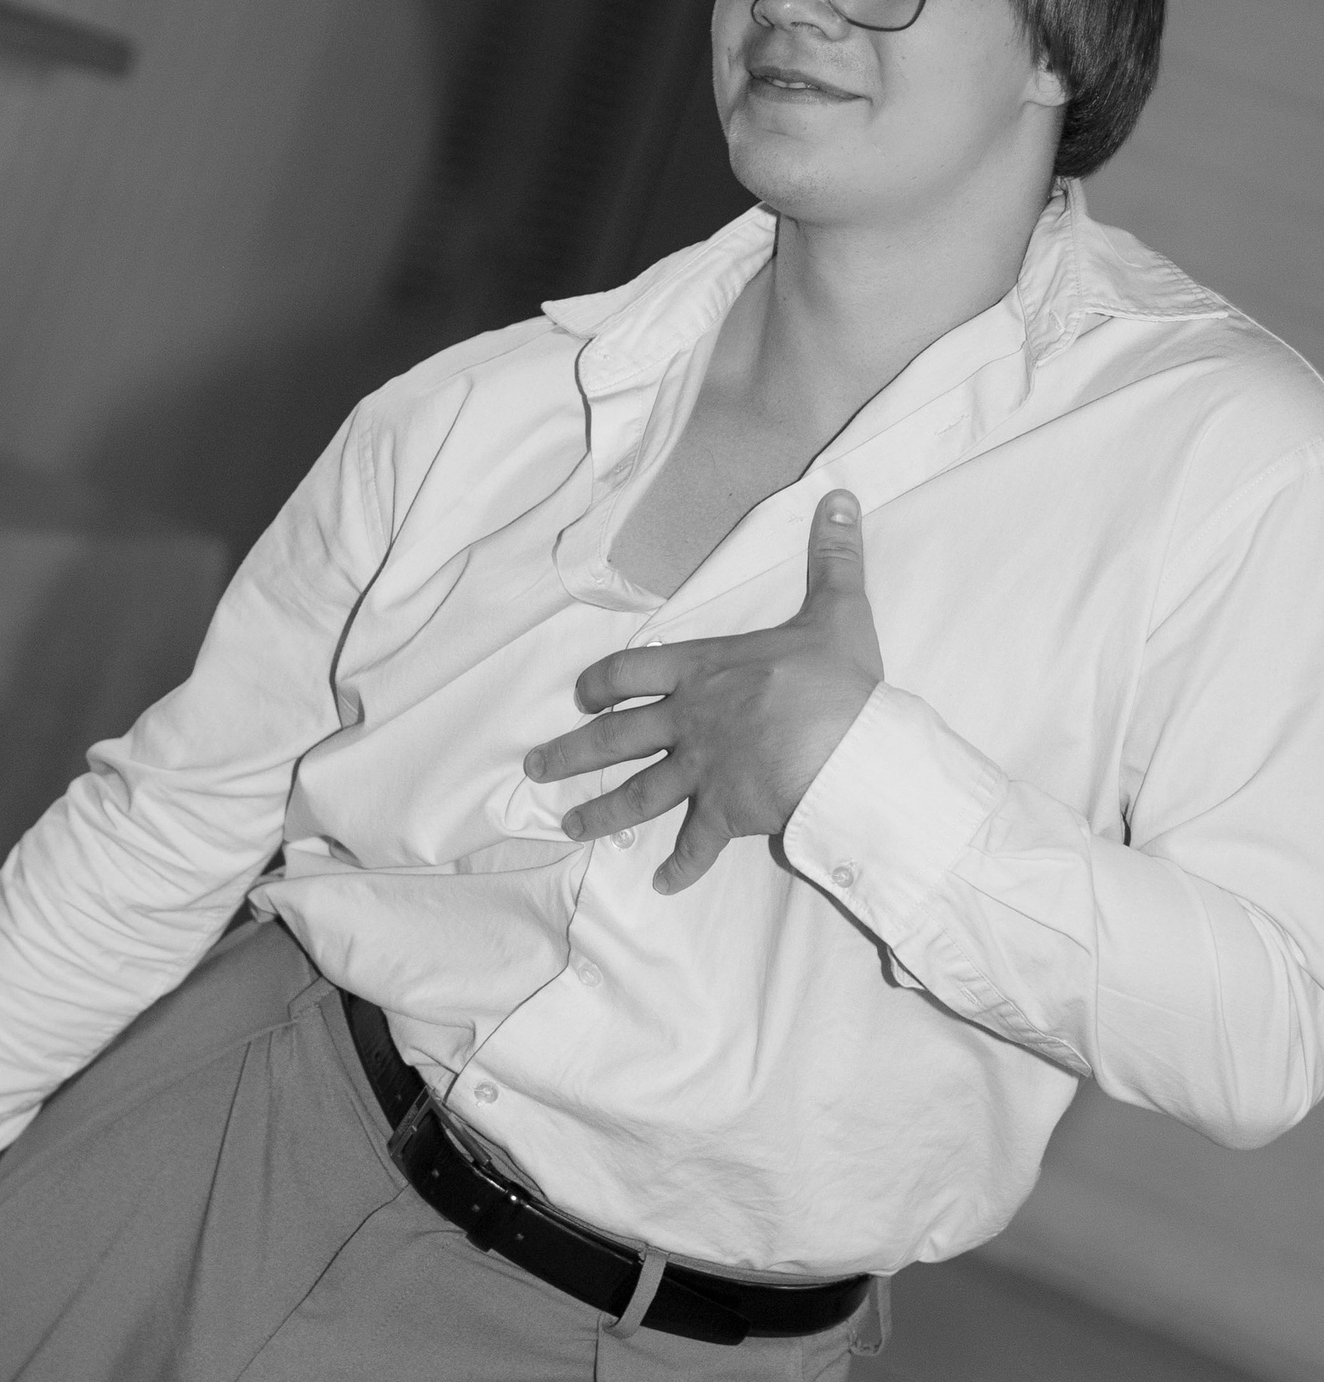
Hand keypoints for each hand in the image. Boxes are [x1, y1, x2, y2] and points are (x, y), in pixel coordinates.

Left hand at [525, 489, 882, 894]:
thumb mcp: (837, 609)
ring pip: (637, 795)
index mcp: (704, 671)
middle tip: (535, 767)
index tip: (579, 697)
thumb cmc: (837, 681)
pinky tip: (661, 884)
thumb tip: (841, 498)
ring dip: (600, 813)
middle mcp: (688, 722)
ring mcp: (702, 771)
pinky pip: (695, 845)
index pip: (631, 672)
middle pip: (613, 739)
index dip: (600, 684)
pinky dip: (679, 867)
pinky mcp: (725, 814)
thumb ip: (834, 556)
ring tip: (568, 826)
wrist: (847, 750)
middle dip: (570, 753)